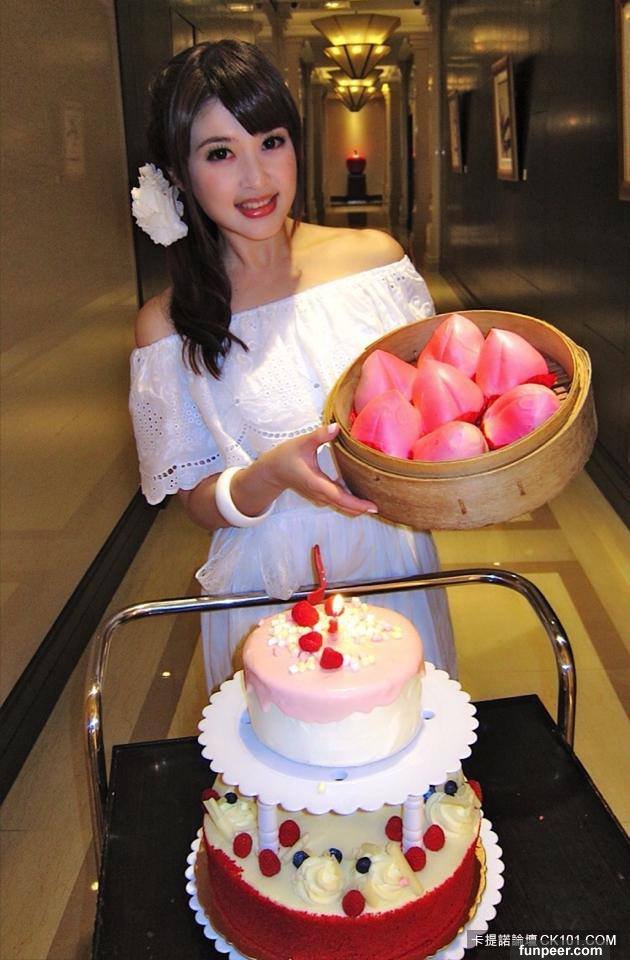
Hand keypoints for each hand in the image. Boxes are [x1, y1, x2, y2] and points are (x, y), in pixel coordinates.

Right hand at [257, 423, 377, 516]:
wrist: (271, 471)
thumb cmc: (286, 456)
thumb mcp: (302, 443)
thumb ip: (319, 436)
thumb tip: (336, 427)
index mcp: (316, 483)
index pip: (340, 497)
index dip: (357, 504)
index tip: (373, 508)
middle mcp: (320, 494)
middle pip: (345, 506)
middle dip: (362, 508)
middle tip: (381, 506)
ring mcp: (319, 497)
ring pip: (342, 506)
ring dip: (357, 507)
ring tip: (375, 502)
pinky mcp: (320, 496)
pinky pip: (338, 502)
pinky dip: (350, 502)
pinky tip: (362, 496)